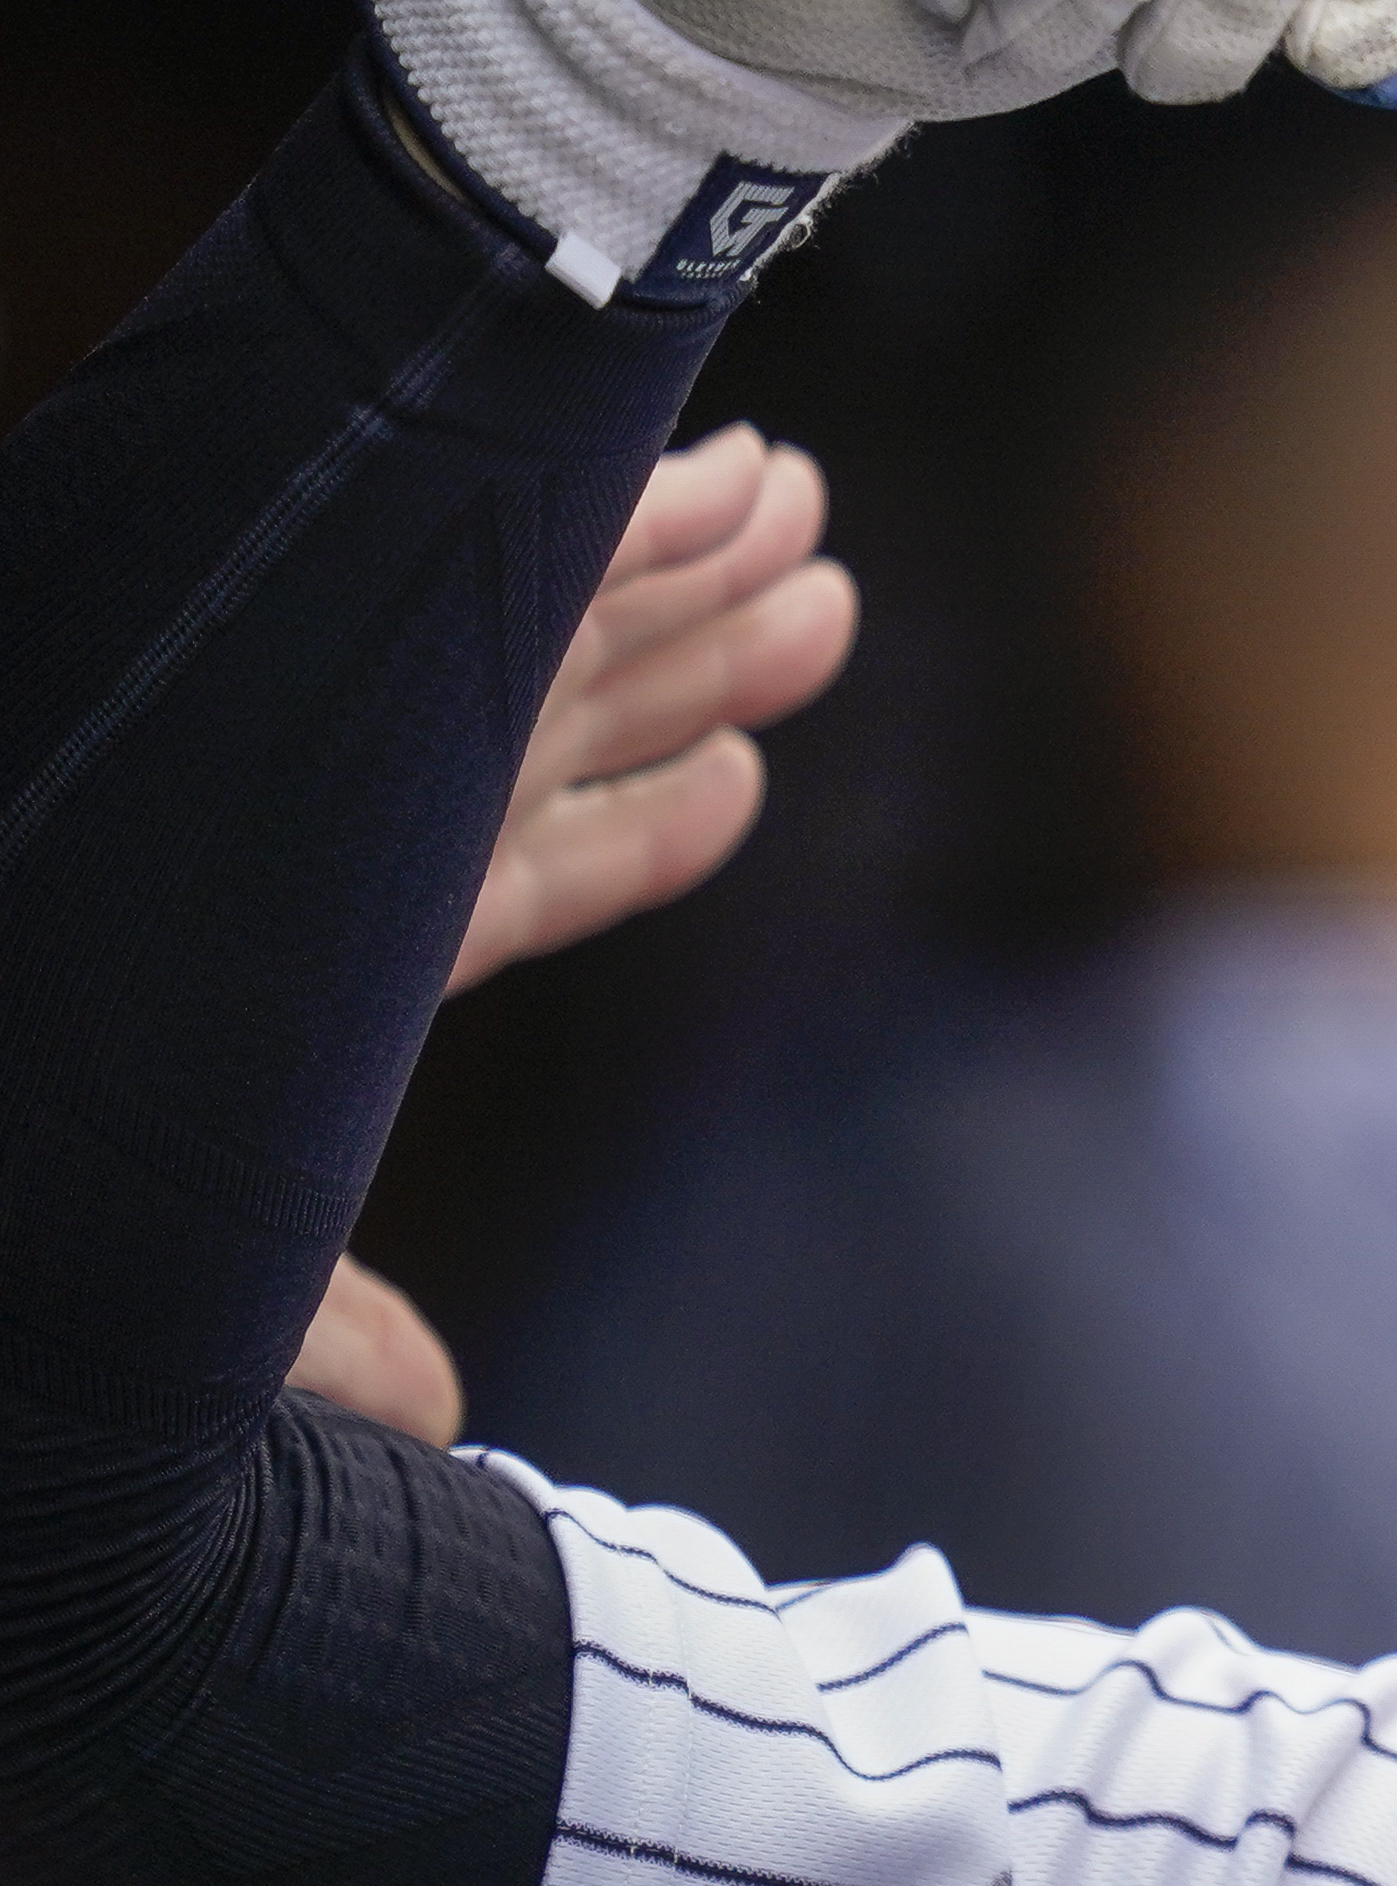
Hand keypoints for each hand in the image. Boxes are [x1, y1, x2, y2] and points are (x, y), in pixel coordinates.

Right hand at [291, 427, 853, 1443]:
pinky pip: (518, 535)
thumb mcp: (196, 1233)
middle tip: (829, 600)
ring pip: (567, 614)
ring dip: (696, 558)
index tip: (746, 780)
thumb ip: (322, 1328)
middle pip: (576, 715)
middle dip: (704, 657)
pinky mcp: (333, 597)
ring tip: (804, 502)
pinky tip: (737, 469)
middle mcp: (367, 803)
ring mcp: (355, 697)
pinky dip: (633, 495)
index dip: (647, 824)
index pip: (538, 871)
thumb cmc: (39, 1107)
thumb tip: (448, 1415)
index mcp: (360, 935)